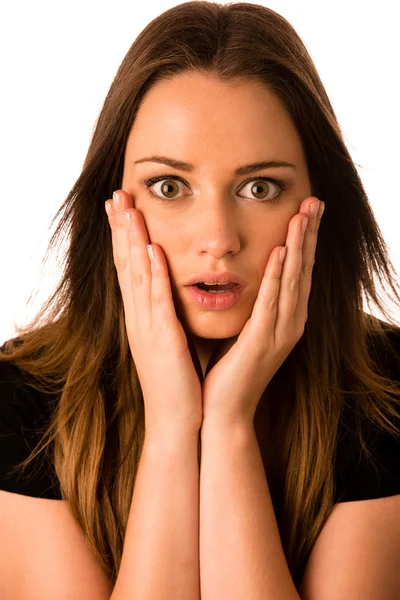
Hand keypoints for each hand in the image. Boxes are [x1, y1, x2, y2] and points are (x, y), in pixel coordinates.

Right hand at [105, 189, 202, 434]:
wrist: (177, 419)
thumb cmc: (177, 380)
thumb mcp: (169, 340)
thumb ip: (167, 314)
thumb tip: (172, 291)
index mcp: (142, 317)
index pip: (130, 269)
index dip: (125, 237)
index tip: (122, 208)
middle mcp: (139, 317)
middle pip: (127, 265)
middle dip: (121, 228)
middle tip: (116, 195)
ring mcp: (148, 327)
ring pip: (138, 277)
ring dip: (133, 242)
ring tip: (129, 210)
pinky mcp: (163, 340)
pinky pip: (158, 302)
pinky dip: (154, 276)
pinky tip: (154, 252)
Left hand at [201, 196, 324, 426]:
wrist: (223, 411)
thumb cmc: (229, 370)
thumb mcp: (244, 330)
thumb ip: (253, 306)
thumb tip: (247, 278)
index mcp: (284, 320)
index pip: (298, 272)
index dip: (304, 240)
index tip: (306, 210)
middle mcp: (289, 324)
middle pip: (303, 271)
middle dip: (308, 235)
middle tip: (315, 201)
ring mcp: (279, 334)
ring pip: (293, 282)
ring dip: (299, 247)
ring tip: (303, 215)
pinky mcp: (262, 343)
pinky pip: (271, 304)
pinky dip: (278, 278)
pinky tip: (282, 253)